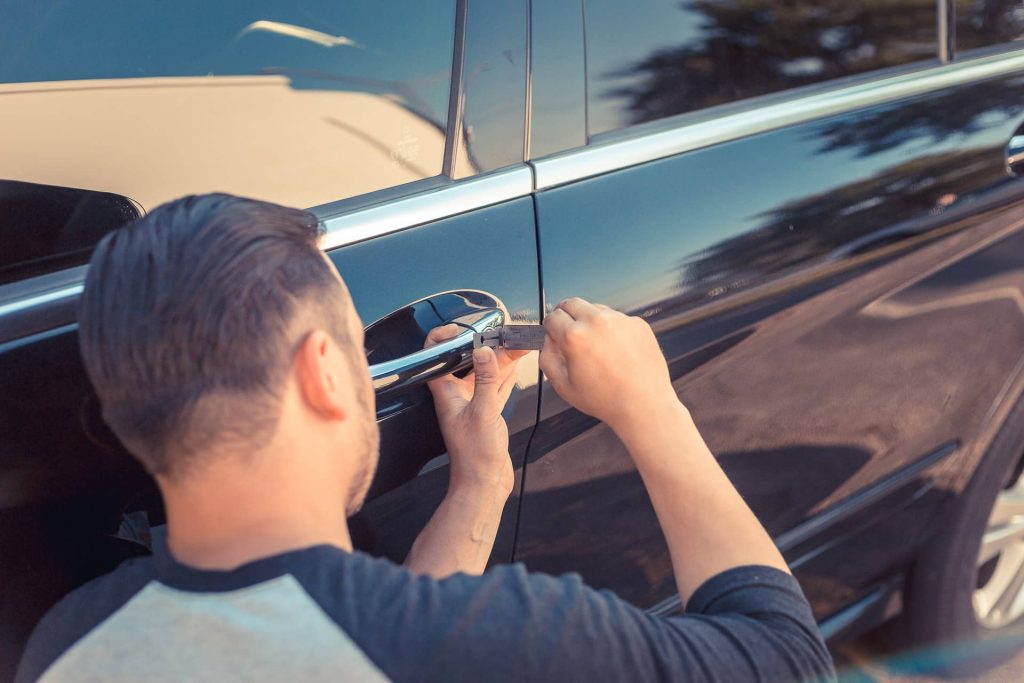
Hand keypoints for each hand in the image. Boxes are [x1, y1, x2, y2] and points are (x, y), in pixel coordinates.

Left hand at [425, 325, 526, 495]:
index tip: (460, 328)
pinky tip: (515, 364)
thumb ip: (484, 380)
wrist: (485, 484)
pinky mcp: (487, 412)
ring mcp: (473, 403)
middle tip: (501, 333)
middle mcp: (457, 395)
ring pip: (485, 372)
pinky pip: (496, 386)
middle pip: (467, 361)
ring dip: (500, 358)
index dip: (443, 339)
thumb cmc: (475, 456)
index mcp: (446, 393)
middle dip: (483, 345)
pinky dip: (505, 374)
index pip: (435, 357)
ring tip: (516, 343)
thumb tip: (484, 351)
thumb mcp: (483, 412)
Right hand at [540, 297, 678, 433]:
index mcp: (574, 336)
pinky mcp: (637, 323)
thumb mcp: (562, 385)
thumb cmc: (605, 399)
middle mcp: (597, 321)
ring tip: (597, 349)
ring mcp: (620, 320)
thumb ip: (546, 357)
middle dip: (566, 316)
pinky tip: (616, 351)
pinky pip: (616, 319)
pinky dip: (612, 330)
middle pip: (571, 303)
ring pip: (595, 309)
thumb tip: (548, 339)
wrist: (644, 405)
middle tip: (569, 334)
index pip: (552, 317)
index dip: (550, 328)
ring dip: (589, 322)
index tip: (554, 334)